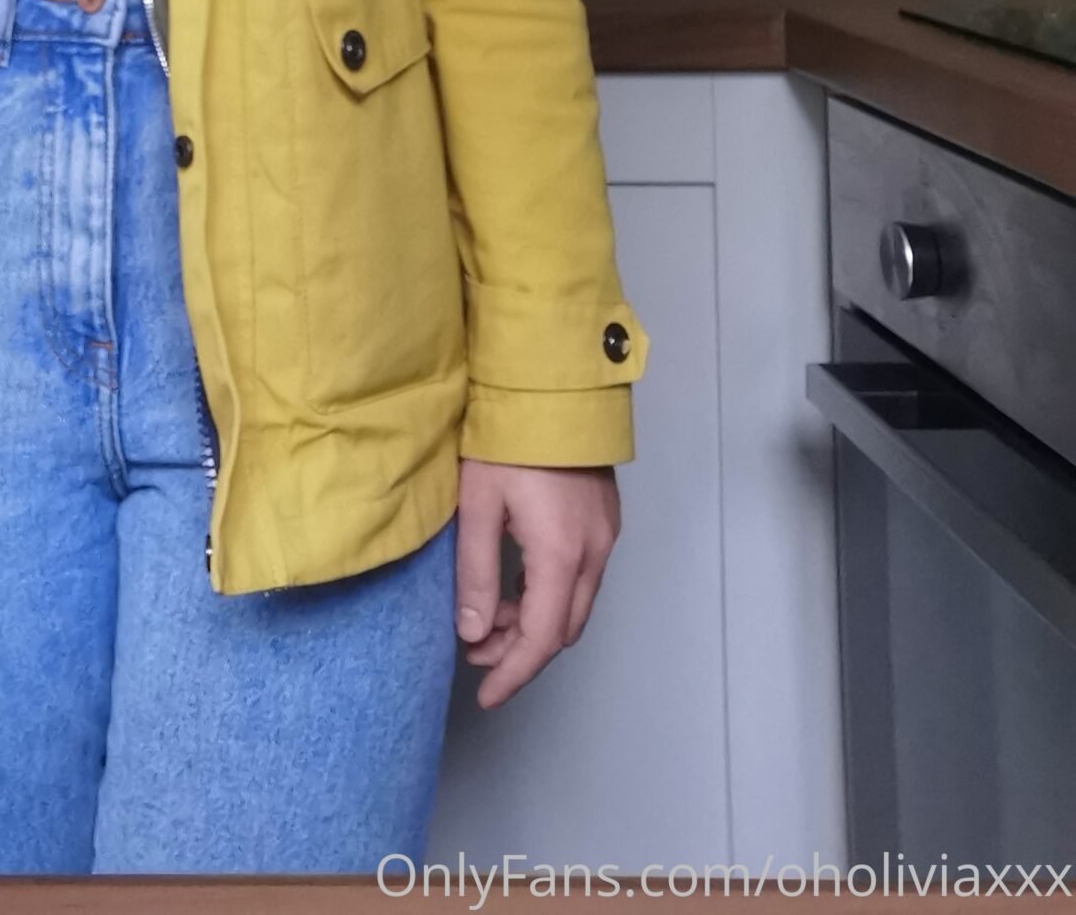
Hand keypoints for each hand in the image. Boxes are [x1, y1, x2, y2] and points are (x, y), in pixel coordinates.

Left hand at [453, 458, 619, 708]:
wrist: (550, 382)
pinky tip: (514, 586)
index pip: (543, 639)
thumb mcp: (477, 505)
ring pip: (574, 602)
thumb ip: (475, 574)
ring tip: (488, 623)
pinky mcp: (603, 516)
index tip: (487, 696)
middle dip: (523, 651)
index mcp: (562, 555)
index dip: (515, 674)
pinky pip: (580, 575)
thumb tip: (474, 635)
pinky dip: (549, 593)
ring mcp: (605, 533)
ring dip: (536, 621)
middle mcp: (595, 551)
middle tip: (478, 657)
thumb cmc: (507, 438)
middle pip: (565, 627)